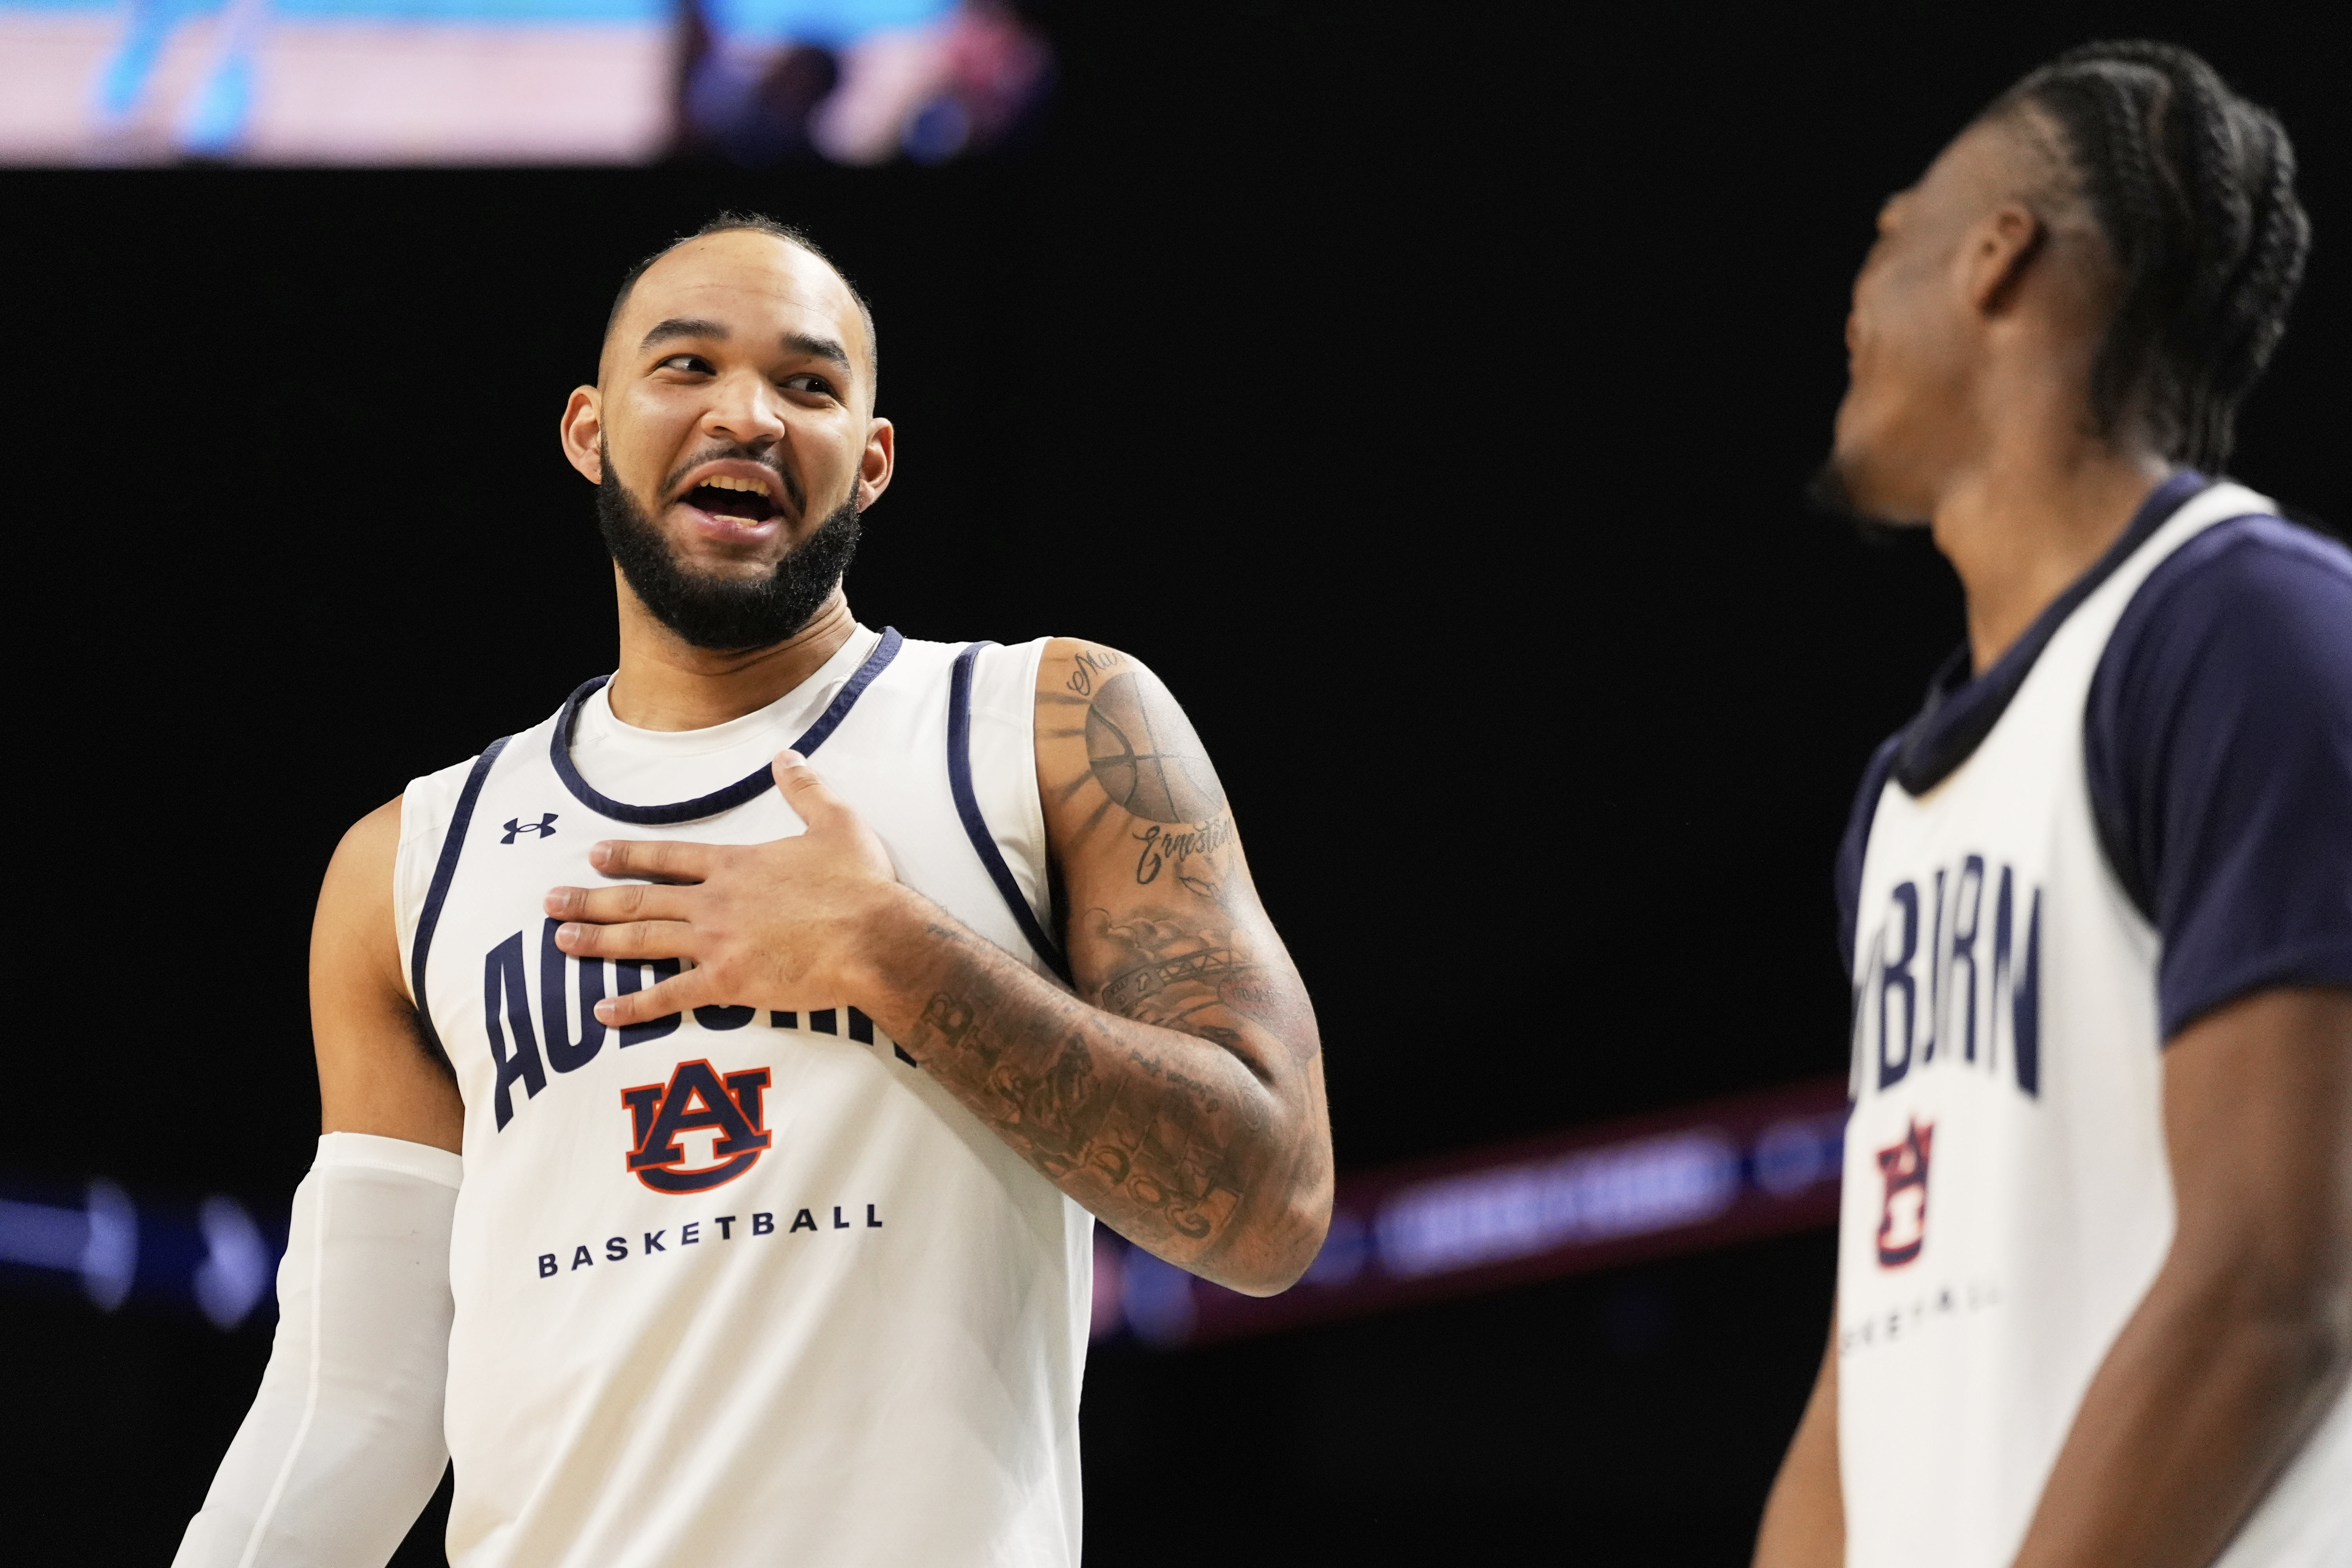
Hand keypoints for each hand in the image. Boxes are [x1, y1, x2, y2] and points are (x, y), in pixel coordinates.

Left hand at [544, 751, 904, 1025]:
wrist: (875, 938)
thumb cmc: (860, 885)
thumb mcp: (836, 823)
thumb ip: (805, 789)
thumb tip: (787, 757)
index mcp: (736, 864)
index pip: (670, 856)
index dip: (629, 856)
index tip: (595, 855)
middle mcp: (715, 901)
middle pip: (641, 898)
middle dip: (591, 899)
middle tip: (551, 901)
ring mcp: (717, 943)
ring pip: (643, 939)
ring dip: (597, 940)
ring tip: (561, 940)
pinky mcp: (727, 983)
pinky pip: (670, 995)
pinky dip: (634, 1005)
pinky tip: (604, 1009)